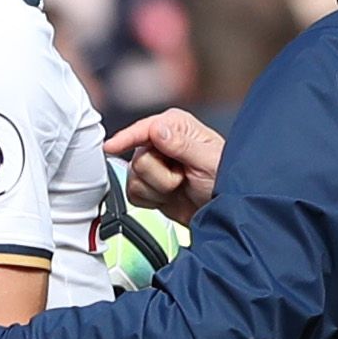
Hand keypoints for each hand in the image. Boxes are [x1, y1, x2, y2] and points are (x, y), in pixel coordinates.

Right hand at [103, 108, 224, 226]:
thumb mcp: (207, 160)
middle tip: (182, 178)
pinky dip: (152, 200)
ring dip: (159, 190)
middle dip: (161, 176)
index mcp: (176, 127)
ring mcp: (154, 165)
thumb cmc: (225, 180)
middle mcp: (161, 142)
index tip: (112, 147)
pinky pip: (134, 194)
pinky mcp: (149, 186)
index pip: (144, 129)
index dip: (128, 139)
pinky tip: (169, 197)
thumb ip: (181, 145)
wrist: (224, 212)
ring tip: (179, 188)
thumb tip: (158, 130)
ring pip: (135, 179)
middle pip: (138, 159)